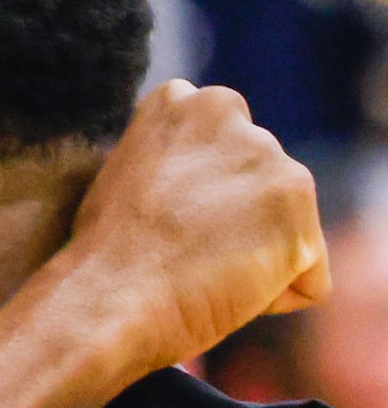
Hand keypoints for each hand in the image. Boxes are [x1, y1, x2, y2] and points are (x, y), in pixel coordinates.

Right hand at [67, 80, 328, 378]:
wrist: (105, 302)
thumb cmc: (100, 262)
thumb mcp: (126, 183)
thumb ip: (174, 167)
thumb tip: (199, 194)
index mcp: (189, 104)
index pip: (227, 151)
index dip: (199, 199)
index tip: (164, 223)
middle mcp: (237, 119)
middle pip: (262, 190)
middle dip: (236, 224)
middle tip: (179, 254)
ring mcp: (274, 165)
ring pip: (288, 231)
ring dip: (253, 260)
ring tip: (196, 274)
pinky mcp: (300, 219)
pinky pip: (308, 278)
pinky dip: (274, 298)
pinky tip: (223, 295)